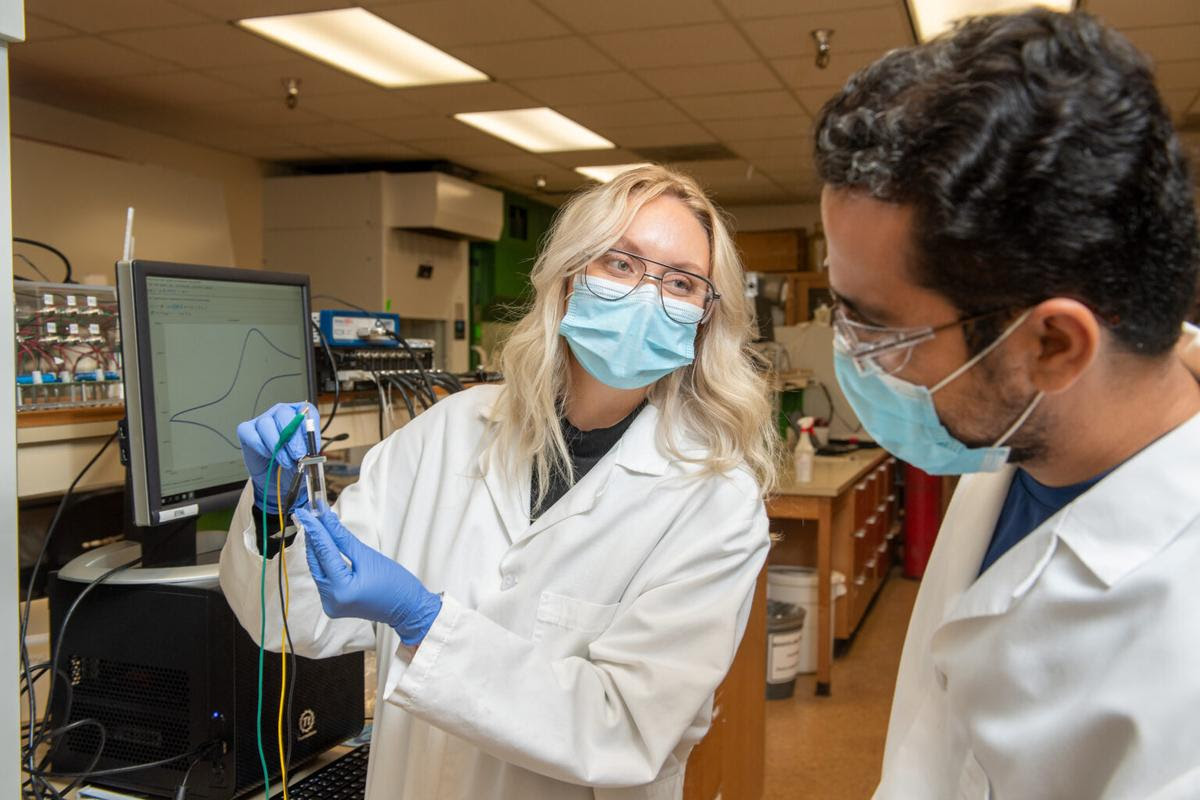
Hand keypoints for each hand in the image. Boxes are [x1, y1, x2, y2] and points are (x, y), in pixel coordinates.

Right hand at [236, 403, 320, 513]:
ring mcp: (263, 420)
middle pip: (284, 413)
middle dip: (293, 438)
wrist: (278, 478)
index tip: (312, 447)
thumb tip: (310, 453)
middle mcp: (281, 412)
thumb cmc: (293, 463)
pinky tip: (269, 455)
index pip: (306, 411)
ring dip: (277, 445)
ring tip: (285, 461)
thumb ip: (310, 452)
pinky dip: (260, 446)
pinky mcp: (247, 431)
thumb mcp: (307, 458)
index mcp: (300, 414)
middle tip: (298, 456)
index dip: (309, 429)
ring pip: (266, 423)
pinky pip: (250, 433)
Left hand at [295, 504, 441, 645]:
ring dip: (318, 548)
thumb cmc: (395, 584)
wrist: (408, 607)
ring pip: (318, 570)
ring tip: (317, 525)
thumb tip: (326, 519)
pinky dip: (325, 561)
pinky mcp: (334, 604)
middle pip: (316, 562)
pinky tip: (325, 545)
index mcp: (341, 590)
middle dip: (314, 538)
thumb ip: (342, 537)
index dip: (315, 529)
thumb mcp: (368, 555)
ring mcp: (331, 605)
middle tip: (310, 514)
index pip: (324, 552)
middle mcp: (331, 600)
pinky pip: (324, 578)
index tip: (306, 512)